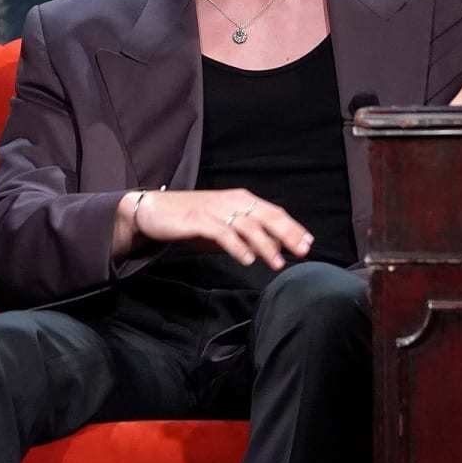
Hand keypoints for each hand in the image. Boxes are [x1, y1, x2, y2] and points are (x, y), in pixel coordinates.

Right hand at [124, 189, 312, 270]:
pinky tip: (247, 259)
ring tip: (277, 263)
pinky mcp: (198, 220)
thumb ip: (246, 235)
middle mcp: (231, 201)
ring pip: (248, 226)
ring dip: (265, 245)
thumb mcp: (223, 225)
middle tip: (302, 252)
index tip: (308, 244)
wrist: (153, 210)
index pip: (273, 213)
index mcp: (240, 200)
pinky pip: (223, 233)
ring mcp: (214, 210)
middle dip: (287, 234)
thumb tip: (274, 248)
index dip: (292, 228)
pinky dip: (237, 246)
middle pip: (266, 217)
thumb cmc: (190, 219)